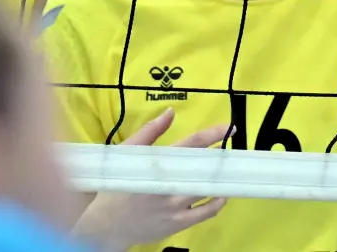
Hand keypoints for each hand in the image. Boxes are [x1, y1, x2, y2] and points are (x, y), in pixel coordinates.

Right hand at [72, 108, 233, 250]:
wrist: (106, 225)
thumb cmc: (116, 186)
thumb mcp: (126, 153)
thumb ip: (149, 132)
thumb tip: (170, 111)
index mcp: (156, 164)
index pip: (190, 145)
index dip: (212, 134)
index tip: (229, 127)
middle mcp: (168, 185)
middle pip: (203, 167)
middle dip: (220, 157)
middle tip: (230, 151)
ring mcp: (174, 206)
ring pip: (207, 190)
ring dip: (220, 178)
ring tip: (226, 170)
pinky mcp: (178, 223)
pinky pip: (206, 213)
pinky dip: (218, 202)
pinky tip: (222, 194)